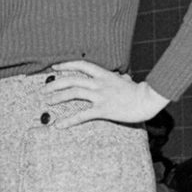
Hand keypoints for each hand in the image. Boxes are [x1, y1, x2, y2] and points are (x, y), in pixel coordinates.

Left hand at [41, 60, 168, 129]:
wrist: (147, 100)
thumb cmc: (139, 92)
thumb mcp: (127, 82)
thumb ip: (121, 79)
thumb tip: (124, 78)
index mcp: (105, 74)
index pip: (82, 65)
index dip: (66, 65)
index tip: (55, 68)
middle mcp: (100, 83)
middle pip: (73, 79)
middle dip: (55, 84)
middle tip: (44, 90)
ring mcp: (101, 96)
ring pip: (74, 93)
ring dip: (58, 97)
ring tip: (47, 102)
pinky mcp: (103, 110)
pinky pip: (82, 115)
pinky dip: (68, 121)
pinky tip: (59, 126)